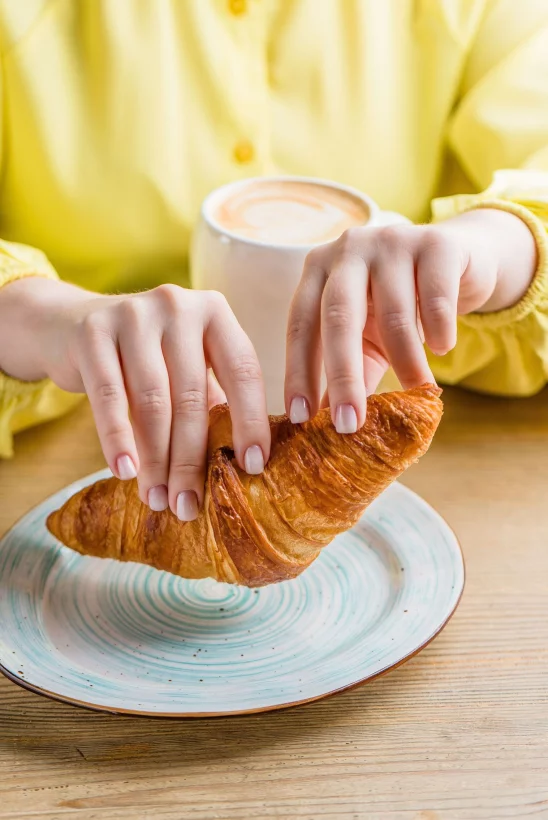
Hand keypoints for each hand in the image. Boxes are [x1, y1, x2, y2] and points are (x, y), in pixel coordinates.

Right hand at [0, 279, 269, 518]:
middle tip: (190, 505)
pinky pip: (110, 397)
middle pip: (194, 395)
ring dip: (156, 459)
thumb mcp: (183, 367)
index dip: (251, 420)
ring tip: (158, 499)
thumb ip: (210, 402)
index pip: (243, 370)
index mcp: (215, 312)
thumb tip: (239, 466)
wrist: (67, 325)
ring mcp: (134, 314)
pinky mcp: (93, 332)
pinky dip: (117, 438)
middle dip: (192, 459)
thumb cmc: (143, 359)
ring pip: (153, 402)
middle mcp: (178, 305)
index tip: (253, 467)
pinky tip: (125, 472)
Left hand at [285, 208, 536, 429]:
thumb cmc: (400, 305)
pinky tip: (442, 347)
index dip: (298, 372)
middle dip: (341, 374)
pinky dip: (438, 329)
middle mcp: (348, 249)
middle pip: (338, 316)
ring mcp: (392, 240)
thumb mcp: (368, 339)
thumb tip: (326, 428)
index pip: (300, 325)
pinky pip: (435, 296)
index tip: (301, 418)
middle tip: (349, 423)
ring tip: (416, 389)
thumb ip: (347, 373)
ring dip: (405, 360)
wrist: (459, 258)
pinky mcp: (437, 243)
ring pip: (392, 312)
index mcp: (319, 271)